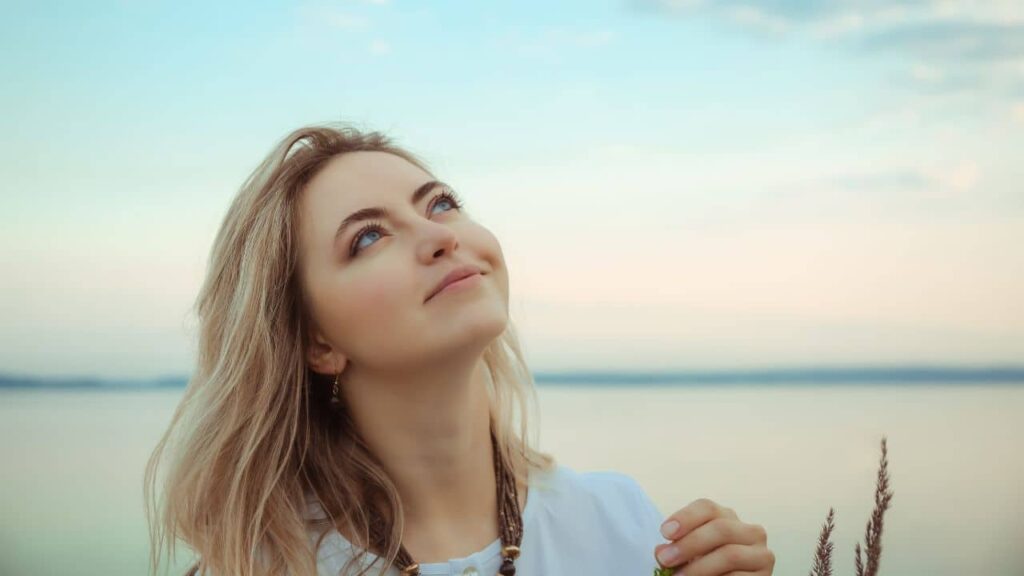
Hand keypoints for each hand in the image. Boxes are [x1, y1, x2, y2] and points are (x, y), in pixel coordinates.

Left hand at [654, 498, 774, 575]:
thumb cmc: (706, 567)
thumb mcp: (690, 555)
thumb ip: (677, 550)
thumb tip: (661, 551)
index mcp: (727, 518)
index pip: (707, 507)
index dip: (685, 517)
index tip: (665, 532)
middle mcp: (750, 531)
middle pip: (720, 528)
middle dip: (689, 544)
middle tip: (665, 559)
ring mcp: (761, 554)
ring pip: (730, 554)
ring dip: (699, 568)